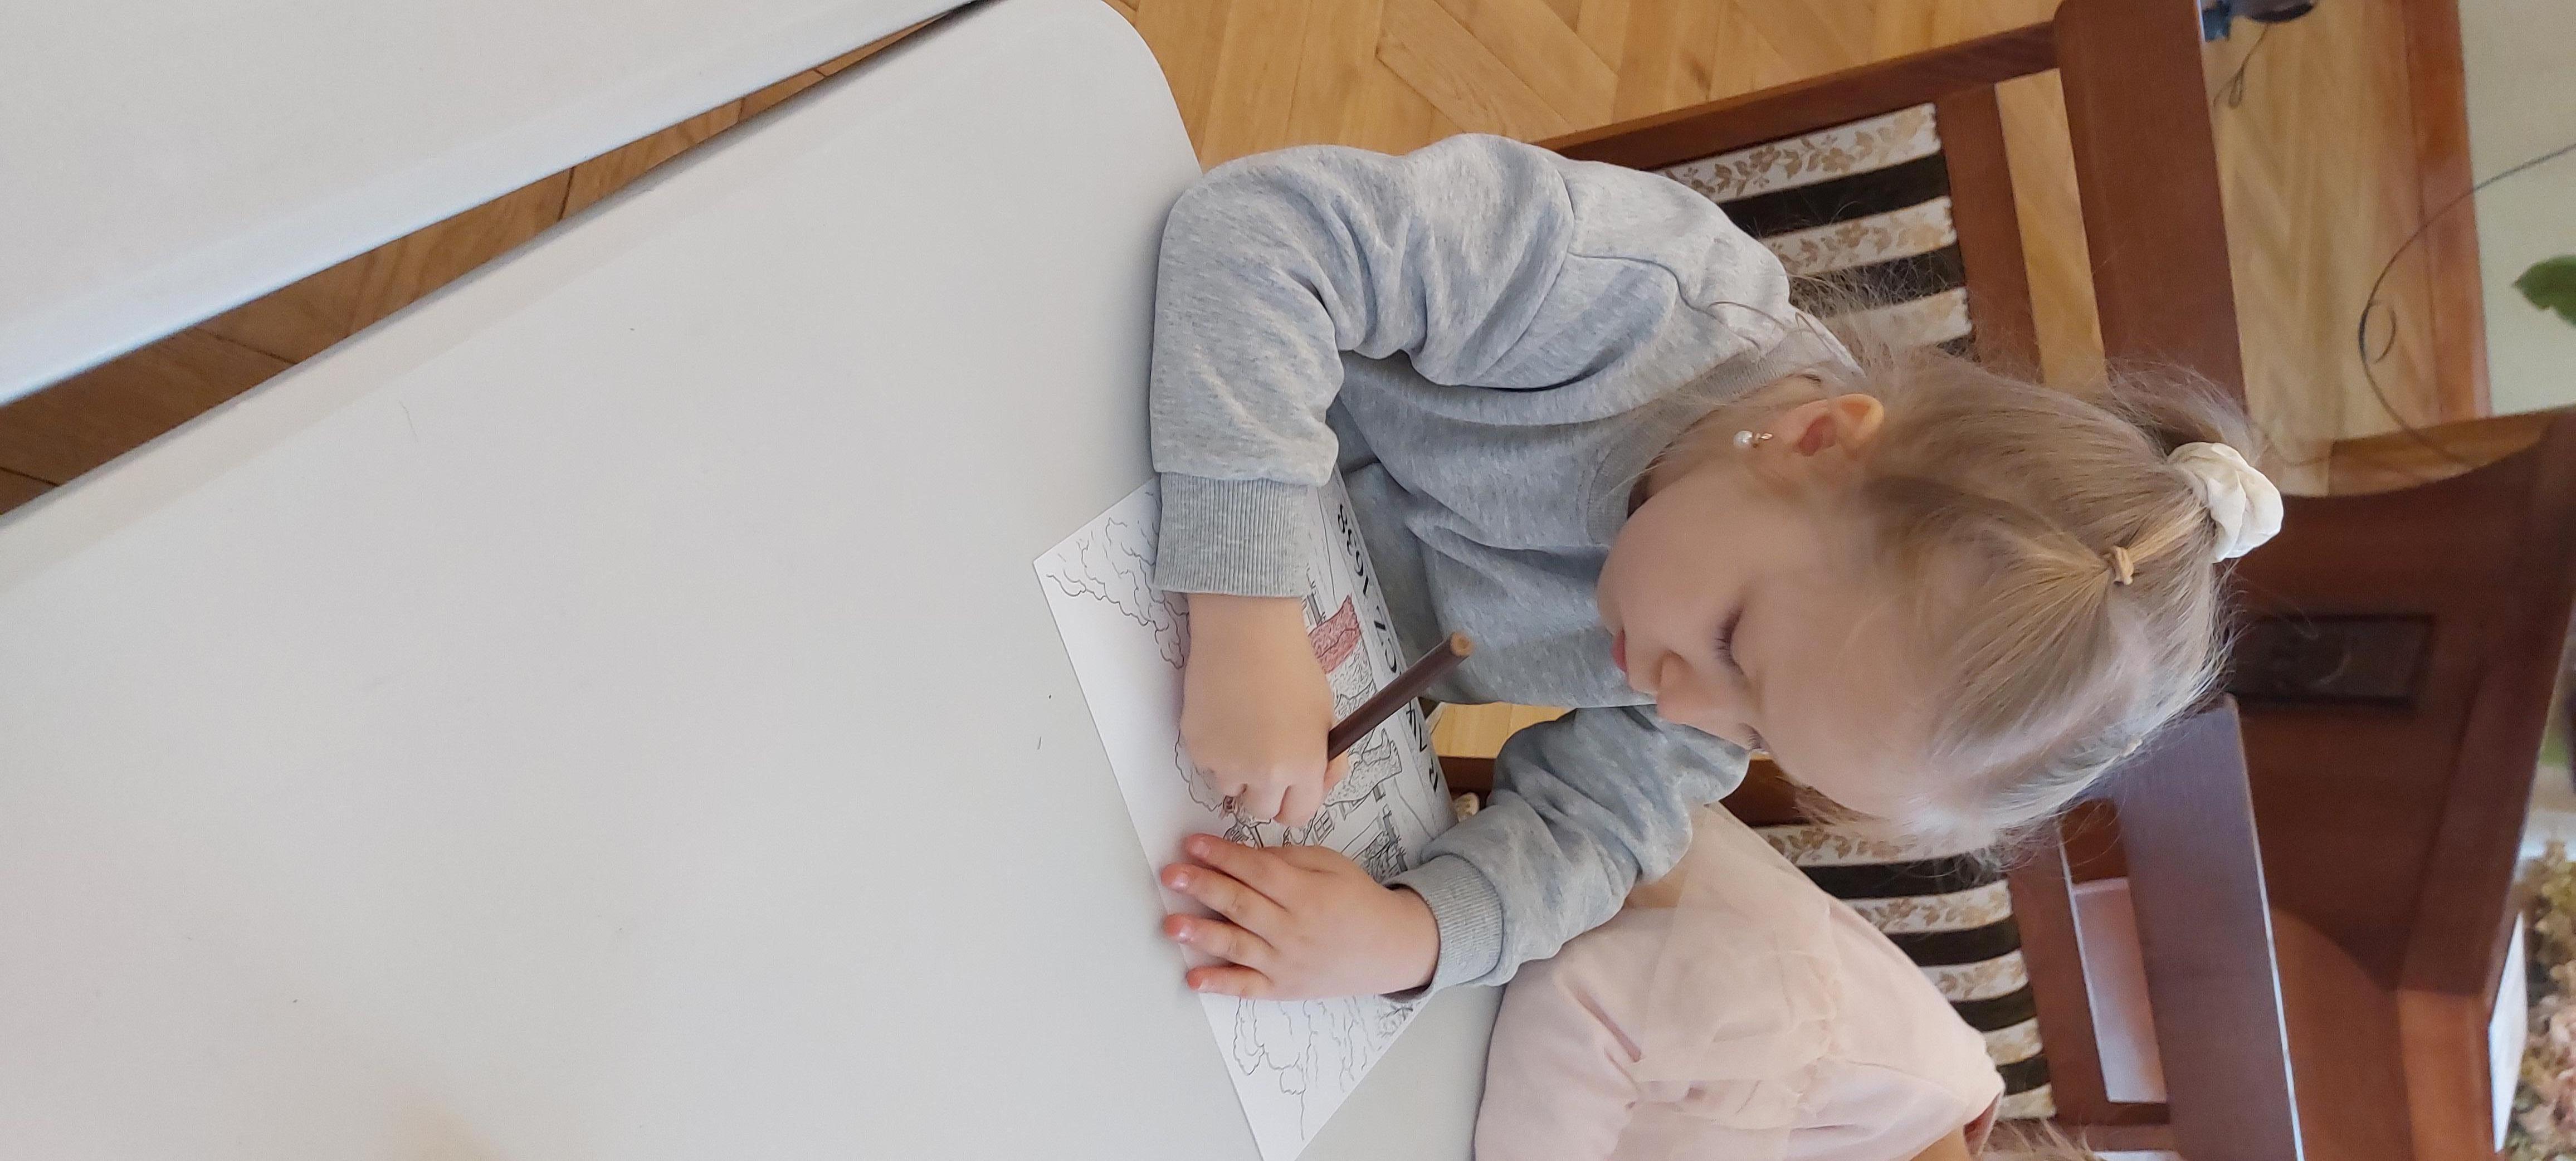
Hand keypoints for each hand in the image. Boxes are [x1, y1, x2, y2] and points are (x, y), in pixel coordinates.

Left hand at [1159, 835, 1438, 999]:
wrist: (1389, 949)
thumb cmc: (1356, 900)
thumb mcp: (1331, 866)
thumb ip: (1288, 859)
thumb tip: (1243, 855)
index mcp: (1306, 893)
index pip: (1257, 871)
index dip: (1223, 856)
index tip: (1192, 844)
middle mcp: (1292, 929)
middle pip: (1241, 905)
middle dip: (1203, 887)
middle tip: (1170, 874)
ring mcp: (1285, 962)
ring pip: (1237, 946)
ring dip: (1201, 934)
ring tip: (1170, 925)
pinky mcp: (1282, 988)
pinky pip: (1247, 988)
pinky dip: (1220, 984)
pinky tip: (1193, 979)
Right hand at [1180, 593, 1349, 824]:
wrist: (1246, 632)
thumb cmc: (1291, 667)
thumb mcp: (1326, 715)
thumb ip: (1325, 759)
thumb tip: (1319, 784)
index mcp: (1303, 766)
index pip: (1298, 816)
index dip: (1294, 801)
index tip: (1290, 787)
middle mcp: (1265, 774)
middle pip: (1261, 811)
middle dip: (1264, 791)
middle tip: (1264, 757)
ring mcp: (1227, 764)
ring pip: (1231, 789)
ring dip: (1237, 772)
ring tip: (1243, 729)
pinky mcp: (1198, 749)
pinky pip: (1208, 766)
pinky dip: (1215, 750)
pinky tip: (1225, 716)